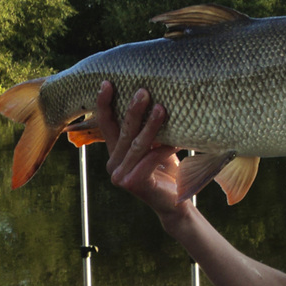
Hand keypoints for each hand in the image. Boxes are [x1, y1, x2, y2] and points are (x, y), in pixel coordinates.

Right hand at [96, 81, 187, 218]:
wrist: (174, 203)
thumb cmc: (165, 169)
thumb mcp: (154, 146)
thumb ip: (147, 130)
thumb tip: (154, 97)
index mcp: (114, 152)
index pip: (107, 124)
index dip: (104, 104)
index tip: (107, 83)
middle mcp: (112, 164)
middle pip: (122, 132)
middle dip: (133, 110)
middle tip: (143, 91)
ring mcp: (120, 176)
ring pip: (137, 145)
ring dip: (151, 125)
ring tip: (162, 108)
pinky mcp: (134, 183)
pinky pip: (151, 159)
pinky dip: (167, 148)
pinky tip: (180, 141)